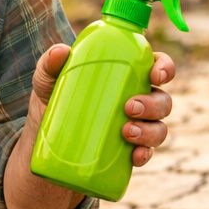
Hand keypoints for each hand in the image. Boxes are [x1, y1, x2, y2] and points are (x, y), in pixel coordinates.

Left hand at [29, 44, 175, 167]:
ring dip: (150, 131)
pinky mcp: (127, 152)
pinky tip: (135, 156)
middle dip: (153, 104)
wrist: (43, 140)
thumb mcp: (47, 80)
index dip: (165, 69)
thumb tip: (60, 52)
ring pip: (159, 128)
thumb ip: (50, 63)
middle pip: (162, 100)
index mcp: (128, 75)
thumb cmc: (53, 99)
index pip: (157, 66)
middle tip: (129, 107)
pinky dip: (144, 155)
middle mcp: (138, 100)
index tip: (155, 75)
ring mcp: (136, 128)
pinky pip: (145, 154)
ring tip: (127, 132)